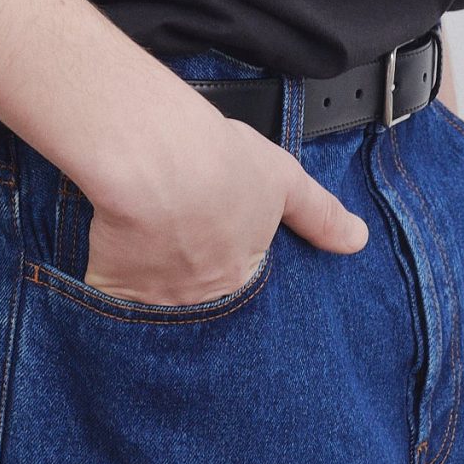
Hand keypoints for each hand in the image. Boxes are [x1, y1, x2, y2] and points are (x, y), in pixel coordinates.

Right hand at [81, 107, 368, 305]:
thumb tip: (358, 242)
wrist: (158, 159)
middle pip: (197, 301)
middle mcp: (201, 297)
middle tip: (178, 253)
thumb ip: (320, 214)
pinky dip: (105, 290)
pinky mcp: (110, 287)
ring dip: (150, 288)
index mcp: (241, 273)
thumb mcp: (284, 179)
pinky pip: (106, 300)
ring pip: (152, 305)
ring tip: (140, 253)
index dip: (227, 264)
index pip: (240, 286)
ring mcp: (154, 298)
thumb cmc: (220, 161)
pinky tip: (104, 261)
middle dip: (190, 287)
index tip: (216, 247)